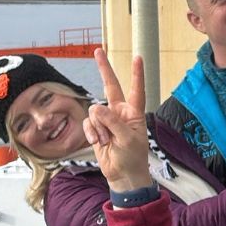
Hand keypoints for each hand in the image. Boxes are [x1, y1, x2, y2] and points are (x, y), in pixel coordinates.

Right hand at [85, 49, 151, 192]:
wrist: (122, 175)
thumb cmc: (132, 158)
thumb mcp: (127, 139)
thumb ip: (113, 122)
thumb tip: (96, 108)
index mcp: (134, 113)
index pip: (136, 89)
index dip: (136, 74)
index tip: (138, 57)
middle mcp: (120, 112)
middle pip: (111, 86)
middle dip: (104, 68)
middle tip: (98, 50)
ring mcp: (107, 119)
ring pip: (95, 112)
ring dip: (99, 128)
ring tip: (108, 141)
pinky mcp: (95, 128)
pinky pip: (88, 123)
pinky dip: (91, 134)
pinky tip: (98, 143)